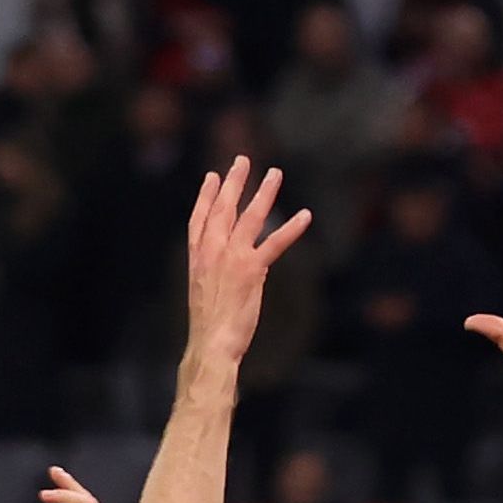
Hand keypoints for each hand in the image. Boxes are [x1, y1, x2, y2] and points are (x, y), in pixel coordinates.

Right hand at [178, 158, 310, 375]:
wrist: (211, 342)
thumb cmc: (208, 323)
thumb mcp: (202, 289)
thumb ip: (212, 269)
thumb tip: (226, 264)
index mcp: (197, 255)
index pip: (200, 217)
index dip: (206, 195)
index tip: (212, 176)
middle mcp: (212, 250)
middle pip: (224, 207)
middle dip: (234, 181)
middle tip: (243, 160)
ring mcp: (232, 257)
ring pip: (251, 216)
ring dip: (264, 192)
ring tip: (274, 173)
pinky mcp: (253, 269)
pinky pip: (276, 242)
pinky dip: (292, 227)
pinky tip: (305, 215)